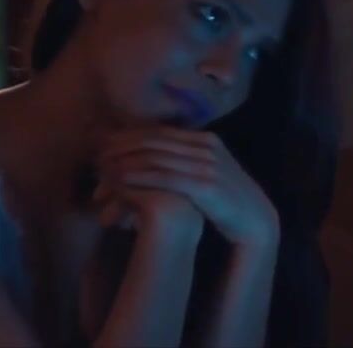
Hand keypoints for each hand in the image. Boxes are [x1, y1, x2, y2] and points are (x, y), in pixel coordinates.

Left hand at [96, 127, 279, 247]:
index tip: (104, 143)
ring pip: (155, 156)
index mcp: (205, 140)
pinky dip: (139, 176)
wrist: (256, 220)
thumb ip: (187, 161)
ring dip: (125, 160)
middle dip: (122, 146)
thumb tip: (157, 158)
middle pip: (153, 140)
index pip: (159, 132)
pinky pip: (164, 176)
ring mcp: (206, 164)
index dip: (129, 136)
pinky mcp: (205, 184)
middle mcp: (205, 147)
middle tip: (96, 155)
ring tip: (101, 168)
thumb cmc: (227, 201)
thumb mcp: (209, 172)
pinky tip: (120, 181)